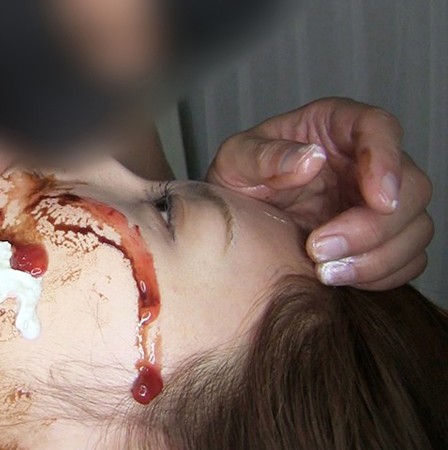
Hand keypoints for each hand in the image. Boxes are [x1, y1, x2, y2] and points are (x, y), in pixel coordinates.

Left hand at [206, 97, 432, 289]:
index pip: (380, 128)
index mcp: (336, 125)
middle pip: (411, 187)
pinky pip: (407, 260)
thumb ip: (264, 156)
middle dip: (373, 226)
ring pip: (415, 228)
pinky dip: (380, 274)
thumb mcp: (235, 161)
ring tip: (324, 271)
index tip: (378, 199)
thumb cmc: (239, 180)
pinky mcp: (380, 239)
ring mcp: (378, 201)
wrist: (234, 222)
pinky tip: (340, 277)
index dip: (387, 162)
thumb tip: (310, 159)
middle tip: (320, 248)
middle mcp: (366, 160)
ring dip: (377, 257)